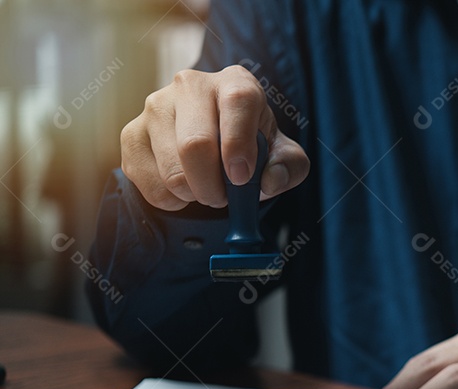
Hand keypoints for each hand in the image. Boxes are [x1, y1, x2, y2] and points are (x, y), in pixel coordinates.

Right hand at [120, 65, 309, 210]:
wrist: (213, 143)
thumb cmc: (252, 146)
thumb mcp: (282, 154)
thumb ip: (290, 166)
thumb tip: (272, 180)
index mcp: (235, 82)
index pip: (238, 102)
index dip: (239, 145)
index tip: (241, 177)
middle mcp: (190, 85)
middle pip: (194, 144)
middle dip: (213, 186)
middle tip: (223, 197)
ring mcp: (155, 106)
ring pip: (171, 171)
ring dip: (194, 195)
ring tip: (206, 189)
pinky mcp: (131, 133)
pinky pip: (149, 184)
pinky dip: (171, 200)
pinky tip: (184, 188)